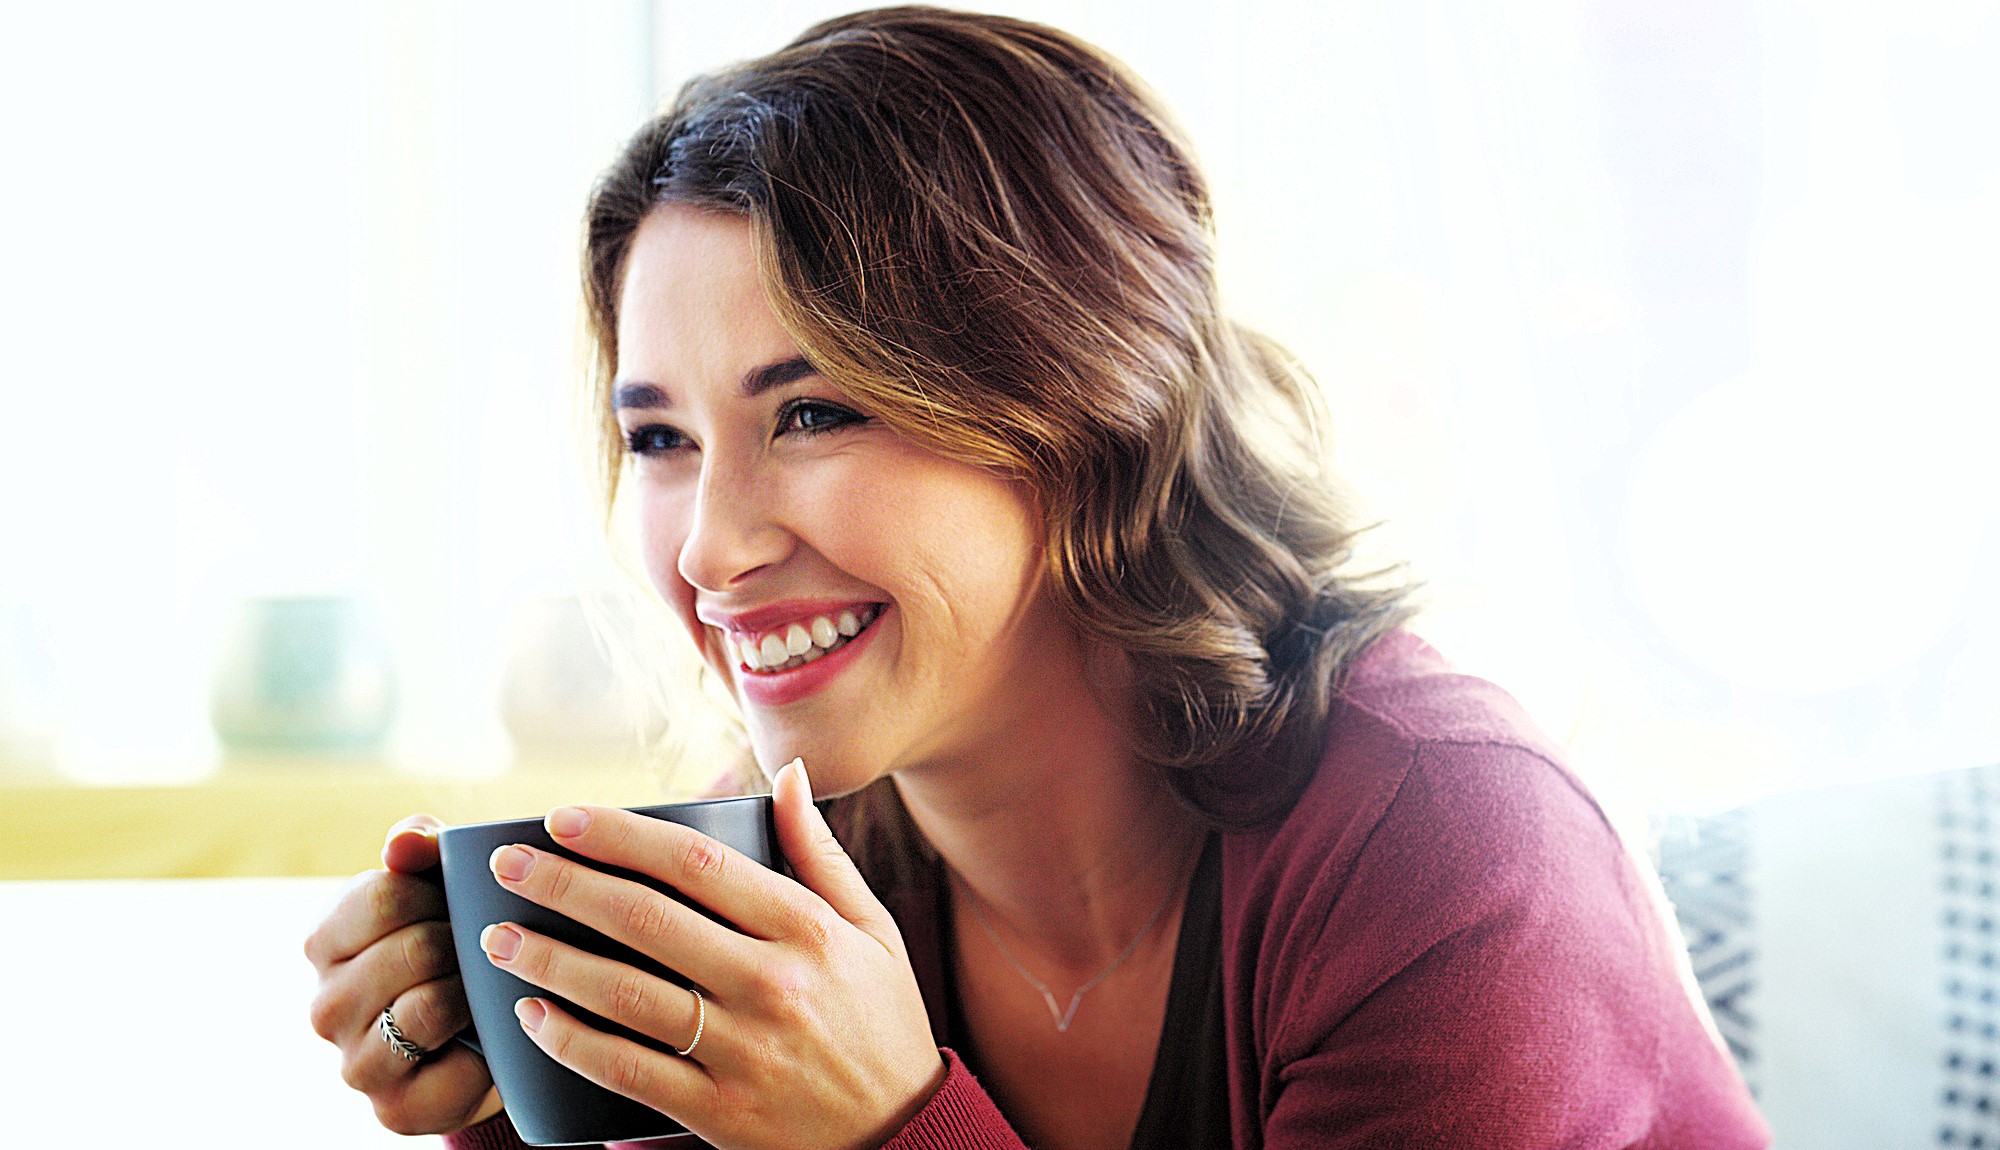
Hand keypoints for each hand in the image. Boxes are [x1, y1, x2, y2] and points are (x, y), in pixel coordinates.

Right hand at [305, 815, 503, 1135]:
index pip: (382, 897)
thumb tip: (404, 843)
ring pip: (428, 1007)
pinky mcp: (394, 1111)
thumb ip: (420, 845)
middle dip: (465, 941)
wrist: (484, 1029)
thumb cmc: (456, 937)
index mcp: (325, 941)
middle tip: (492, 943)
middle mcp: (324, 1006)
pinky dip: (487, 1048)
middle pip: (411, 950)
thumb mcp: (440, 880)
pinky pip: (455, 1068)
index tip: (465, 899)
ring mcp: (354, 1064)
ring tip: (490, 982)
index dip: (441, 893)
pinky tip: (493, 1034)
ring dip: (475, 990)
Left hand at [479, 759, 946, 1149]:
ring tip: (496, 938)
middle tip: (505, 867)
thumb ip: (819, 850)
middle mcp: (772, 984)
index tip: (561, 818)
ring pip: (625, 996)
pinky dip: (572, 1043)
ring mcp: (743, 1052)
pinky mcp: (720, 1113)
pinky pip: (628, 1072)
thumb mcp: (871, 928)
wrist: (902, 1133)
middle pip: (645, 920)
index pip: (696, 863)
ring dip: (549, 963)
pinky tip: (532, 1018)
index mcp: (806, 929)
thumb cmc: (881, 1018)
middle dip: (562, 886)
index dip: (619, 835)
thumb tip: (784, 770)